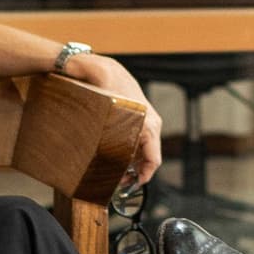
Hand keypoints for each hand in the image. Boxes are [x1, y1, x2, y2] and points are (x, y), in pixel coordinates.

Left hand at [59, 48, 164, 185]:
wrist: (100, 67)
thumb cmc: (100, 79)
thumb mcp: (101, 96)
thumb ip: (101, 113)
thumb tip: (102, 132)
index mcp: (148, 123)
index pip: (154, 158)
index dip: (144, 176)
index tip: (131, 187)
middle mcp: (151, 122)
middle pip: (149, 157)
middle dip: (135, 173)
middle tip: (117, 183)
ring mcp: (146, 121)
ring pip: (144, 151)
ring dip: (132, 164)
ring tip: (114, 174)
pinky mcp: (138, 120)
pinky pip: (139, 142)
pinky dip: (130, 153)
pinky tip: (115, 157)